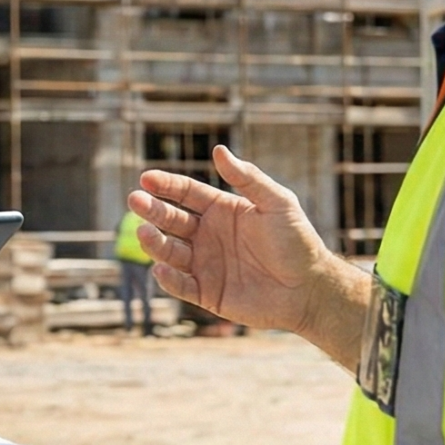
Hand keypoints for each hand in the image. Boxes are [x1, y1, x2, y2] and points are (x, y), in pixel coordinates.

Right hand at [131, 147, 365, 360]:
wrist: (310, 288)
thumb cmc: (297, 242)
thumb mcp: (278, 203)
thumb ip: (248, 178)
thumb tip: (219, 150)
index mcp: (221, 211)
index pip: (186, 193)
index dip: (166, 185)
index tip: (146, 178)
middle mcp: (208, 236)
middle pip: (171, 220)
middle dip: (151, 210)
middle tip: (135, 201)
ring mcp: (206, 265)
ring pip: (170, 251)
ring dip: (155, 242)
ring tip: (145, 232)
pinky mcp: (207, 294)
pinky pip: (181, 285)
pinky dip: (168, 279)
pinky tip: (160, 269)